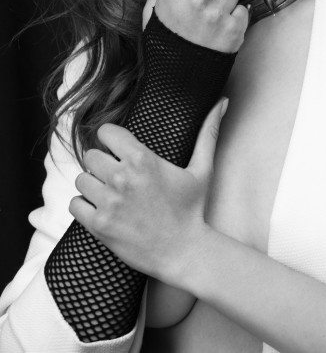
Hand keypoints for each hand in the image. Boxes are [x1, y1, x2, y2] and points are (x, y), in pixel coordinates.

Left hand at [70, 98, 227, 284]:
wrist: (184, 252)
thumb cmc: (192, 210)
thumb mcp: (202, 169)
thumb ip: (208, 132)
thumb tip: (222, 102)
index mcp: (143, 159)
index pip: (106, 132)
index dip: (111, 139)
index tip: (117, 148)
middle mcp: (122, 178)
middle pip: (91, 155)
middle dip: (102, 163)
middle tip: (116, 175)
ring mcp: (109, 202)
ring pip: (80, 179)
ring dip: (92, 185)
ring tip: (109, 193)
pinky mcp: (99, 225)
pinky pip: (74, 204)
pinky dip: (84, 206)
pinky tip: (101, 209)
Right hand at [143, 0, 248, 52]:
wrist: (176, 79)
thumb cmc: (163, 37)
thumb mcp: (154, 3)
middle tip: (200, 6)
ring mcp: (217, 14)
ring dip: (224, 2)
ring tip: (210, 19)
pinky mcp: (234, 29)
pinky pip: (243, 9)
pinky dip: (235, 19)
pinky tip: (219, 30)